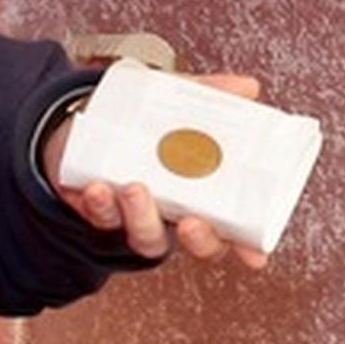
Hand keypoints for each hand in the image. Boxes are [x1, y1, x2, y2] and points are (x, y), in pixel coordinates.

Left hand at [47, 72, 270, 271]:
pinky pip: (102, 217)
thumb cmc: (149, 123)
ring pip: (145, 236)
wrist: (90, 118)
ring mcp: (137, 218)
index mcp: (204, 195)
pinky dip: (101, 205)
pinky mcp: (101, 210)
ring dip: (141, 217)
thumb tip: (247, 87)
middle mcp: (174, 214)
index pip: (232, 230)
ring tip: (135, 188)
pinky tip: (98, 187)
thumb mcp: (182, 104)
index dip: (245, 247)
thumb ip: (212, 96)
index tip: (254, 257)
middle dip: (198, 239)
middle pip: (196, 244)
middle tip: (190, 223)